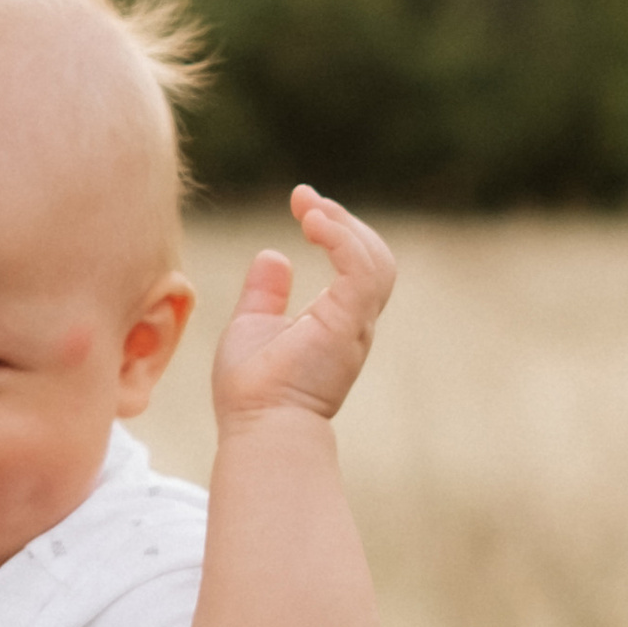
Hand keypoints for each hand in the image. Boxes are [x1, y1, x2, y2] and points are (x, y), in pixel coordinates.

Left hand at [211, 188, 393, 433]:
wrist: (259, 427)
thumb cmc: (252, 392)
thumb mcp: (252, 327)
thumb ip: (265, 295)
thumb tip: (273, 256)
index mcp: (336, 323)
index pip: (354, 266)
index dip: (335, 230)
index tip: (302, 203)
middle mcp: (354, 324)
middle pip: (372, 257)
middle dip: (342, 221)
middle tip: (305, 198)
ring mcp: (355, 325)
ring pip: (375, 260)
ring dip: (344, 226)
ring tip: (310, 208)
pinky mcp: (349, 324)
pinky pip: (362, 269)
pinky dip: (342, 239)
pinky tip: (313, 222)